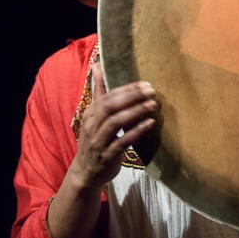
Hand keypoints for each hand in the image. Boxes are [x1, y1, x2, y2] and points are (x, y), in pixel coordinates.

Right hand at [69, 63, 156, 190]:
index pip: (107, 97)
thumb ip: (99, 92)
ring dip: (135, 112)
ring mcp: (98, 142)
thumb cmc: (95, 139)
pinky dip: (136, 132)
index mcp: (90, 114)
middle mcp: (91, 126)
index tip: (144, 83)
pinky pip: (122, 142)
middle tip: (151, 91)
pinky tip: (150, 124)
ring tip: (152, 105)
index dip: (126, 89)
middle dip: (131, 97)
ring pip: (115, 122)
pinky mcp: (106, 156)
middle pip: (110, 106)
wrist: (86, 173)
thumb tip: (96, 65)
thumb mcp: (94, 115)